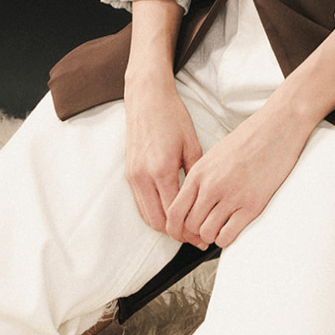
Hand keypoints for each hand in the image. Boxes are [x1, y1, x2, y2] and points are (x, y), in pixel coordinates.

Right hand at [124, 76, 202, 237]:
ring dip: (164, 225)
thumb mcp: (191, 143)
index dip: (189, 229)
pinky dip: (153, 213)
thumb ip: (196, 173)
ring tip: (184, 226)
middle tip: (195, 237)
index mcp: (161, 171)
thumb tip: (205, 197)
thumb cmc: (172, 116)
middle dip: (177, 233)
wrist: (147, 97)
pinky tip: (168, 211)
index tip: (202, 236)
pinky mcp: (129, 173)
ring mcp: (133, 176)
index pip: (174, 214)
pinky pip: (140, 203)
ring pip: (146, 216)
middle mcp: (143, 177)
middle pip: (158, 222)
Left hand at [165, 103, 308, 248]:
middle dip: (194, 234)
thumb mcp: (215, 154)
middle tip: (202, 233)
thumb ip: (202, 178)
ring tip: (218, 229)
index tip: (182, 232)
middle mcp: (212, 185)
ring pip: (207, 233)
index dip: (175, 228)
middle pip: (189, 226)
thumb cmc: (249, 138)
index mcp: (200, 171)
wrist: (277, 128)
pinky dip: (226, 239)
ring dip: (211, 236)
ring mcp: (232, 196)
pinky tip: (231, 229)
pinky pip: (228, 236)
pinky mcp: (251, 205)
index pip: (175, 211)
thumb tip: (194, 202)